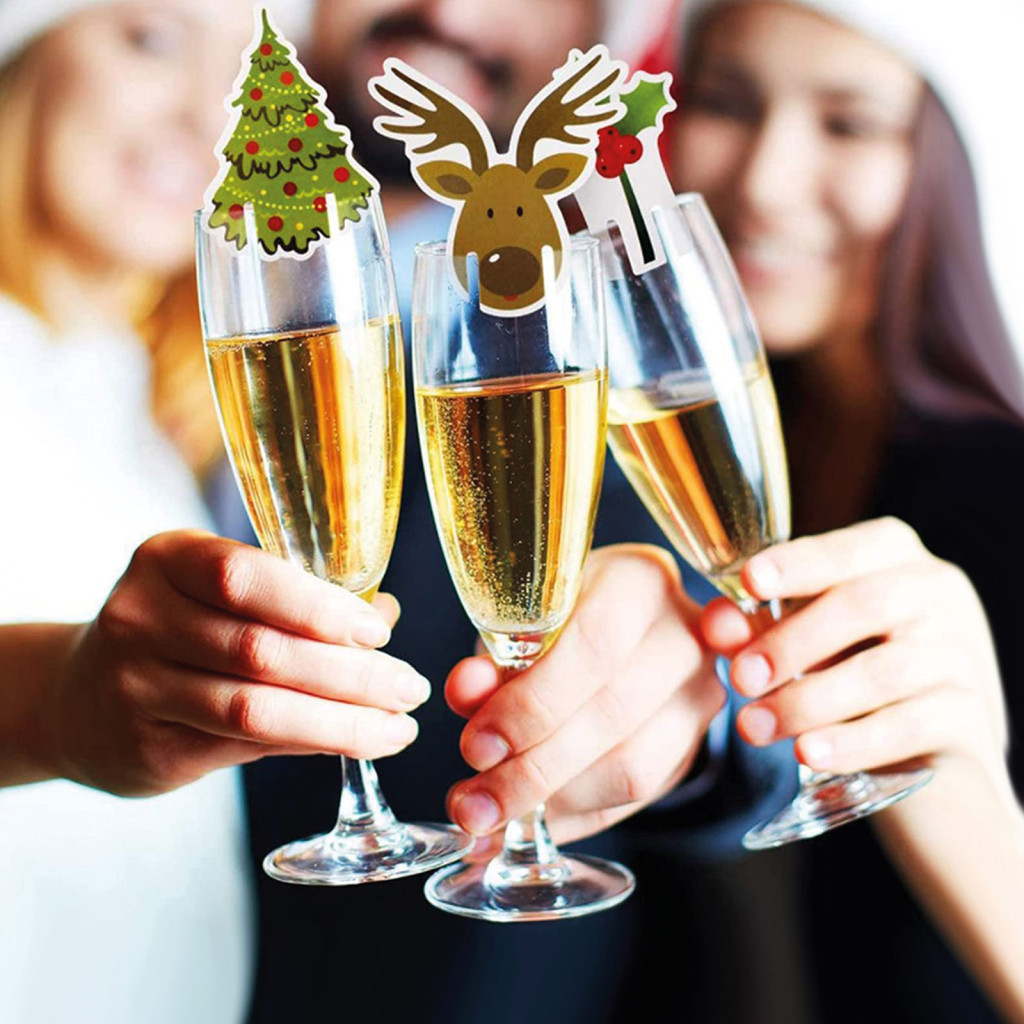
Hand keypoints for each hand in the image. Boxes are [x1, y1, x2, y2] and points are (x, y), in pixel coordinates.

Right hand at [43, 531, 428, 795]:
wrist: (78, 700)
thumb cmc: (175, 630)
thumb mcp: (216, 594)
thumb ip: (292, 600)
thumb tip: (386, 612)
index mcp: (165, 559)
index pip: (244, 578)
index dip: (318, 607)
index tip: (379, 632)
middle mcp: (141, 617)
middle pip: (261, 649)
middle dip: (351, 674)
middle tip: (409, 688)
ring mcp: (136, 686)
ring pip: (255, 708)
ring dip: (340, 722)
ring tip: (397, 727)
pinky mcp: (147, 747)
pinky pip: (243, 748)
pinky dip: (309, 744)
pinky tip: (352, 742)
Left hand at [444, 545, 723, 843]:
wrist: (624, 631)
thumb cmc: (562, 619)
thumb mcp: (521, 624)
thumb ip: (493, 657)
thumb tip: (466, 693)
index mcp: (639, 581)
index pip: (596, 644)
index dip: (533, 704)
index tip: (478, 745)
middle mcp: (687, 633)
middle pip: (614, 713)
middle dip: (532, 768)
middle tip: (473, 801)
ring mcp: (701, 694)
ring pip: (633, 767)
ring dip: (552, 802)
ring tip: (490, 812)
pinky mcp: (694, 746)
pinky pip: (636, 798)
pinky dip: (573, 817)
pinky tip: (529, 821)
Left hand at [700, 518, 1009, 793]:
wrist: (934, 762)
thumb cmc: (853, 680)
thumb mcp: (806, 644)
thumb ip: (760, 629)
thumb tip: (717, 626)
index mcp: (894, 558)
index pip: (848, 549)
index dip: (799, 562)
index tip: (750, 581)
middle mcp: (938, 594)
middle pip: (864, 605)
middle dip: (791, 642)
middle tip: (740, 677)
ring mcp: (962, 654)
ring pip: (884, 671)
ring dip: (808, 700)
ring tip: (754, 726)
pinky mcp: (970, 718)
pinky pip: (908, 726)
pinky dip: (851, 741)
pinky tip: (807, 754)